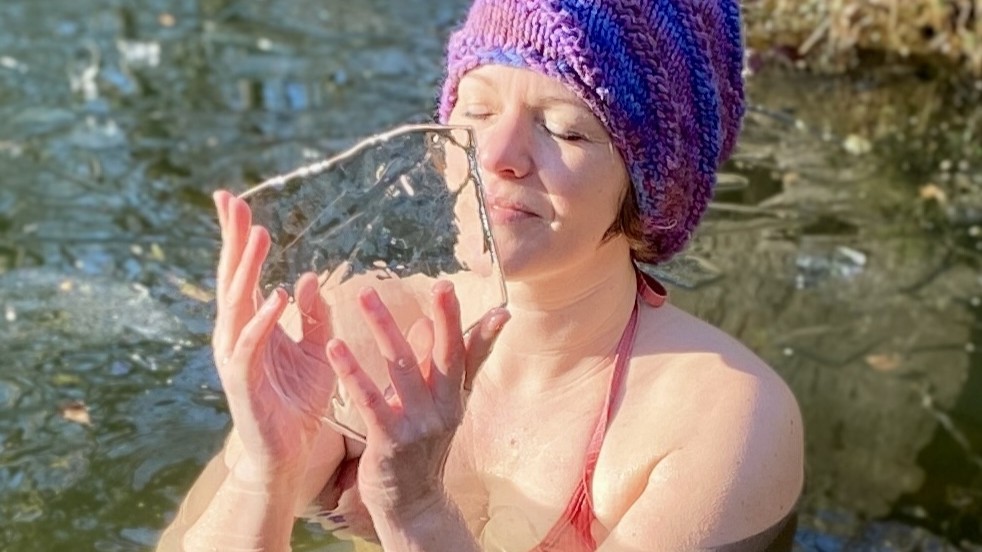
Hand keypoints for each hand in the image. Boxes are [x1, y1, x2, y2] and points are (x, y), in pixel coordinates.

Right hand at [211, 190, 336, 483]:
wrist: (290, 449)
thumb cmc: (300, 399)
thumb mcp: (316, 348)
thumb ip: (314, 314)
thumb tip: (309, 277)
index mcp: (252, 323)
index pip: (244, 273)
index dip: (238, 238)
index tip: (234, 201)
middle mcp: (237, 333)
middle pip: (232, 278)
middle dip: (233, 240)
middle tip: (232, 201)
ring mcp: (236, 355)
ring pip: (236, 304)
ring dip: (248, 270)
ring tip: (259, 236)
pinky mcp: (244, 380)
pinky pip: (251, 345)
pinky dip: (263, 320)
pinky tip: (277, 296)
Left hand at [325, 281, 508, 520]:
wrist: (411, 503)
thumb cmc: (421, 448)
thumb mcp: (438, 407)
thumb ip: (434, 368)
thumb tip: (427, 321)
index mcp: (455, 396)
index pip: (468, 353)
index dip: (469, 323)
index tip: (460, 289)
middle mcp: (444, 408)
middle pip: (446, 356)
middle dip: (445, 319)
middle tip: (441, 285)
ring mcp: (419, 426)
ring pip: (403, 369)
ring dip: (385, 328)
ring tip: (366, 295)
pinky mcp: (390, 442)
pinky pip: (370, 401)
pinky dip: (353, 372)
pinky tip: (335, 348)